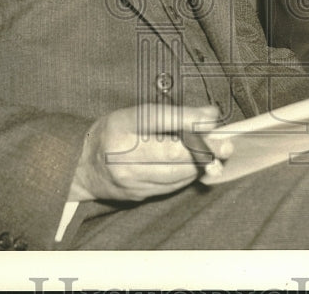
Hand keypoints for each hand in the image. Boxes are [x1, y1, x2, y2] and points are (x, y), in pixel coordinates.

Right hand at [69, 103, 228, 201]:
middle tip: (225, 145)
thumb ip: (173, 114)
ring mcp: (129, 178)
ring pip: (175, 174)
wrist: (83, 166)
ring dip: (200, 165)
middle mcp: (122, 153)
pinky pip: (171, 186)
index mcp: (121, 125)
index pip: (159, 119)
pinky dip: (187, 176)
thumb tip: (210, 114)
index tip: (212, 118)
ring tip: (215, 156)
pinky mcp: (137, 194)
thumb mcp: (136, 114)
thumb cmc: (114, 132)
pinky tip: (195, 168)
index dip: (189, 120)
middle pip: (172, 152)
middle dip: (204, 150)